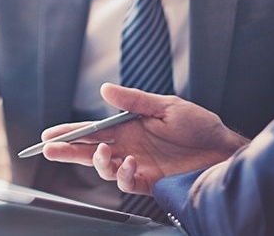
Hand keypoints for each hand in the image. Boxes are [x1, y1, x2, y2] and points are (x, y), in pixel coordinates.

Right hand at [41, 83, 247, 194]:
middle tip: (49, 150)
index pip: (92, 130)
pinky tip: (129, 163)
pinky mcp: (150, 181)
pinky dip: (123, 174)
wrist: (224, 150)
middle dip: (68, 151)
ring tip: (102, 153)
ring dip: (97, 162)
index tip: (49, 135)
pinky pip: (127, 182)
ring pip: (104, 168)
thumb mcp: (166, 106)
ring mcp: (138, 165)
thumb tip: (104, 90)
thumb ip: (133, 101)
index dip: (70, 133)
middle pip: (89, 151)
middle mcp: (128, 147)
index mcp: (128, 127)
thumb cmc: (199, 125)